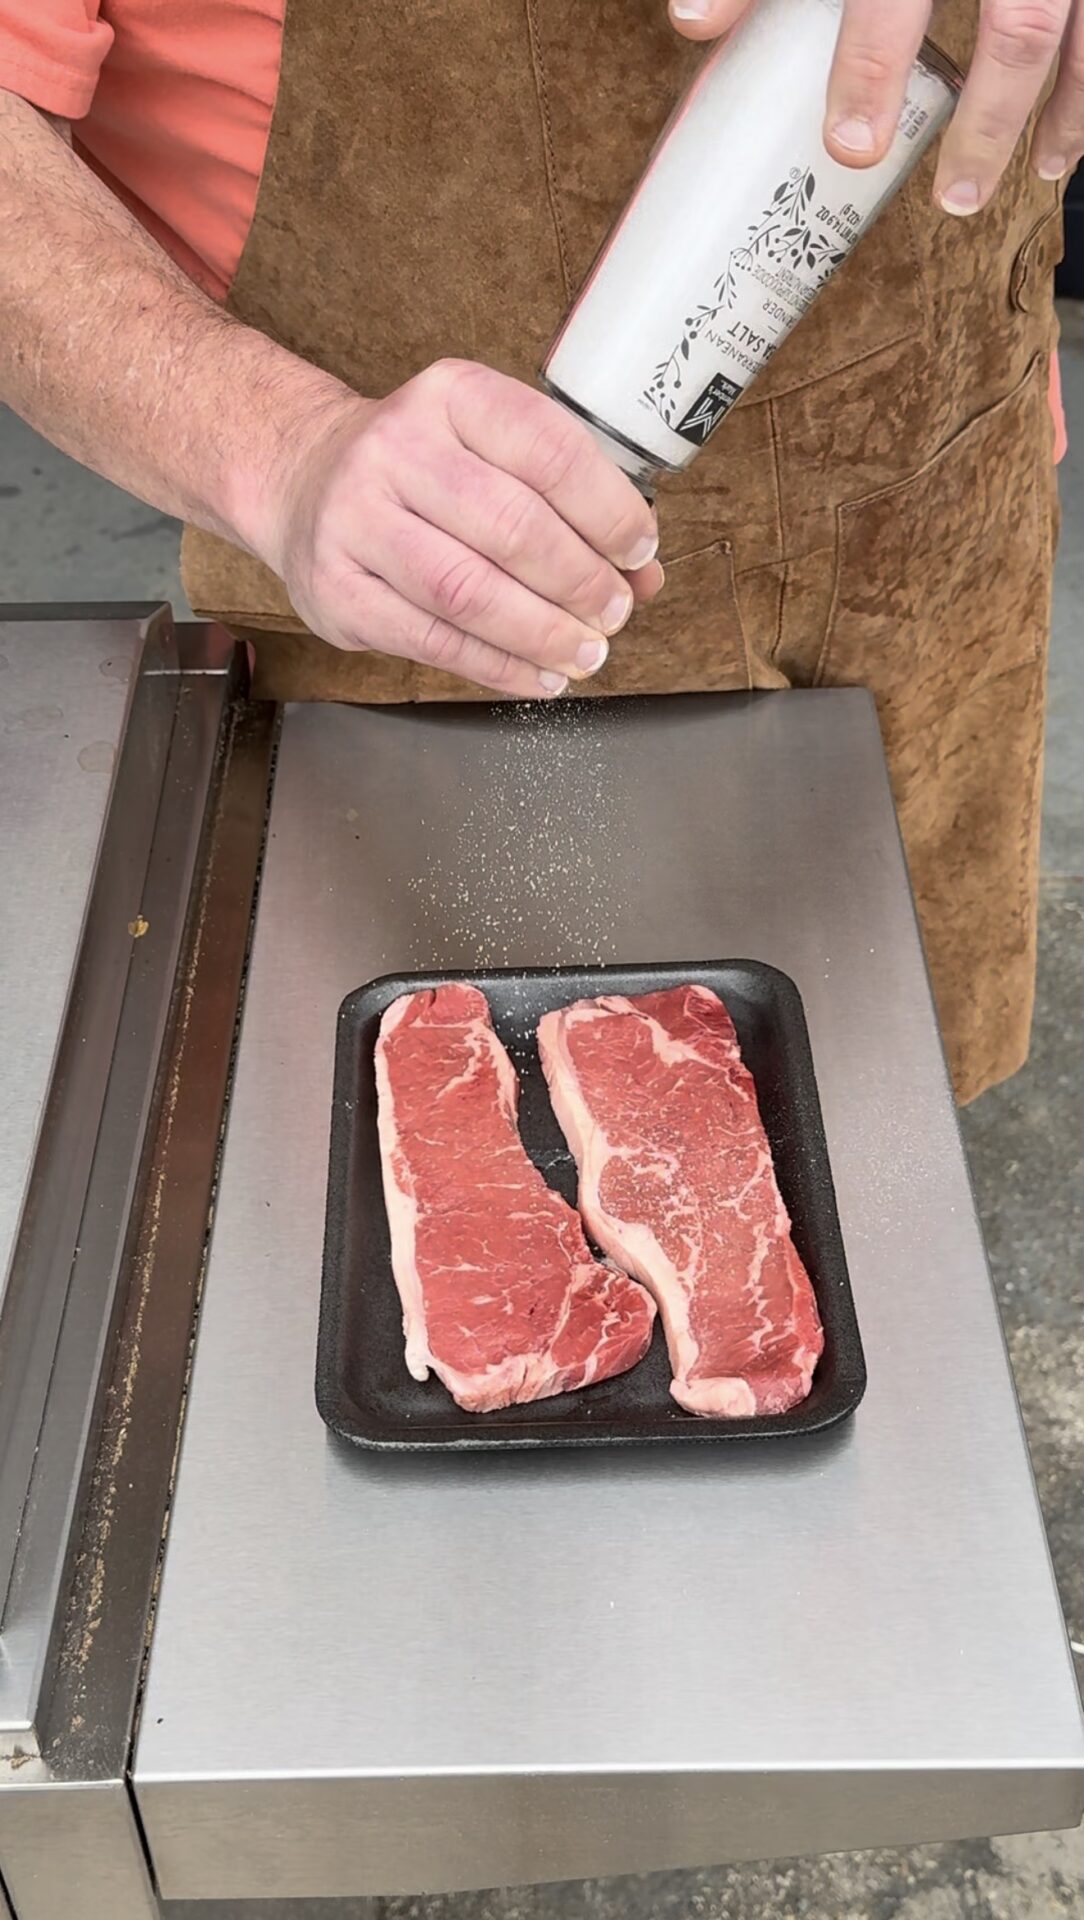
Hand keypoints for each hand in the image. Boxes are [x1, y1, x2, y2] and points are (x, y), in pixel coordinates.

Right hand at [264, 359, 662, 698]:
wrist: (302, 480)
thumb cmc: (422, 470)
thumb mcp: (490, 450)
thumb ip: (567, 502)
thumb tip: (643, 573)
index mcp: (451, 396)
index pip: (547, 450)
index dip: (608, 509)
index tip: (640, 551)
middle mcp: (396, 450)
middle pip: (511, 526)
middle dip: (580, 581)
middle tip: (616, 612)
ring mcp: (356, 521)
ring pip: (468, 591)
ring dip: (542, 633)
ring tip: (587, 653)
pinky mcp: (338, 591)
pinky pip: (433, 641)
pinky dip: (499, 666)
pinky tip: (540, 676)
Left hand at [669, 0, 1081, 211]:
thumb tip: (694, 22)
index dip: (876, 60)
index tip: (851, 141)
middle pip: (1014, 23)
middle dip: (982, 117)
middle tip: (946, 198)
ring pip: (1059, 31)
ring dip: (1039, 118)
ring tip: (988, 189)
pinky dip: (1079, 99)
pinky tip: (1054, 154)